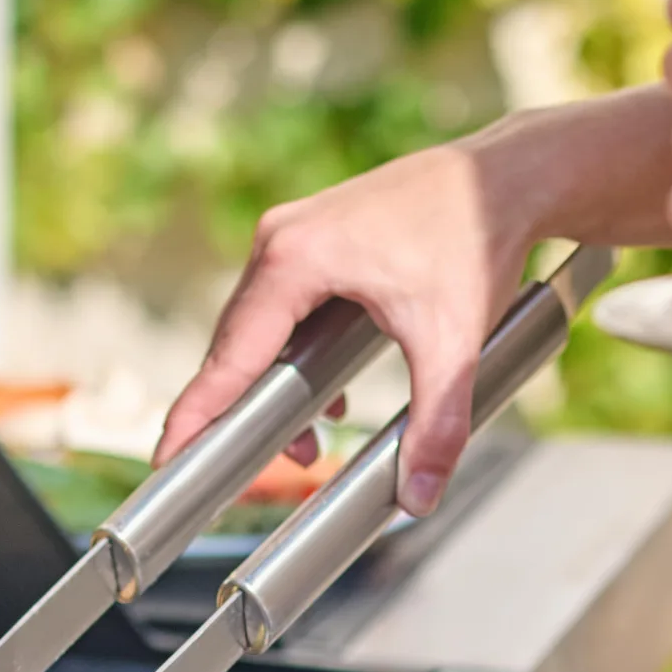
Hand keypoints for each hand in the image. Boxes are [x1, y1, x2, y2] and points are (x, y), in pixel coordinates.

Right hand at [156, 142, 531, 516]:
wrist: (506, 176)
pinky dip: (297, 356)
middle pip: (238, 345)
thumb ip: (436, 425)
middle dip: (245, 411)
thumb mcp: (455, 343)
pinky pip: (284, 309)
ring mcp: (293, 234)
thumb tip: (419, 495)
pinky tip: (334, 396)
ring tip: (310, 443)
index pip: (230, 355)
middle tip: (246, 466)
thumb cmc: (473, 235)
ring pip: (261, 329)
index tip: (165, 457)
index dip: (196, 413)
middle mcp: (280, 240)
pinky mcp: (315, 237)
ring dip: (278, 386)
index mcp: (294, 259)